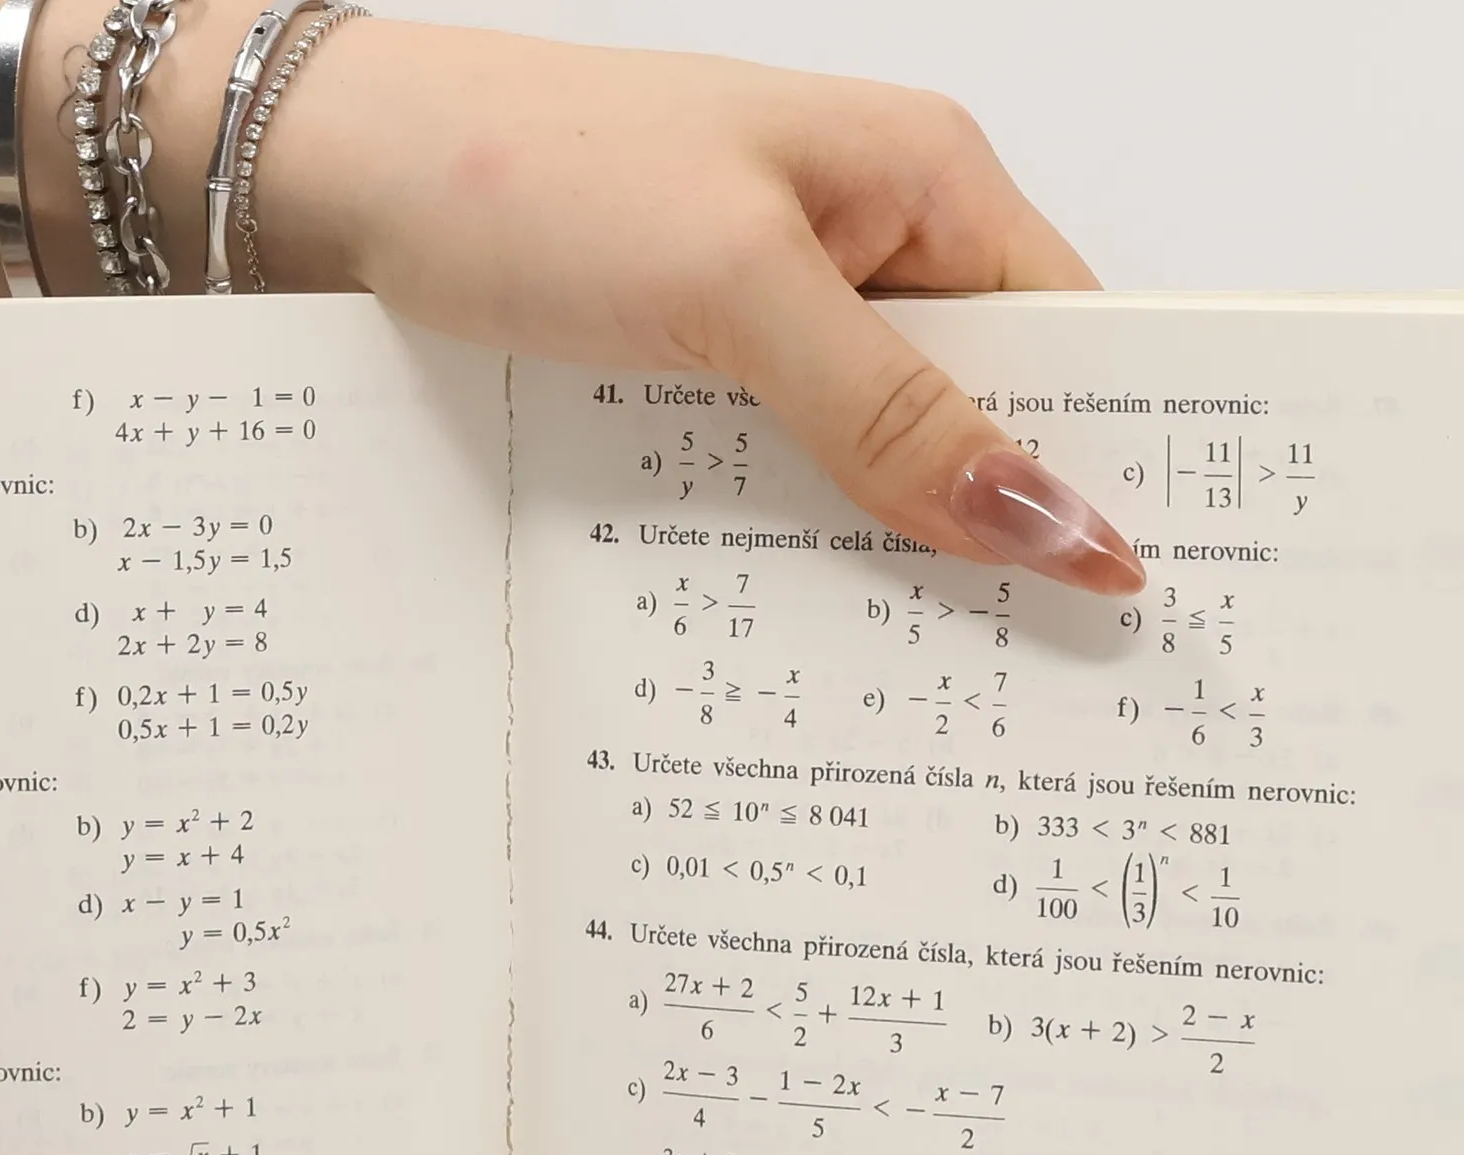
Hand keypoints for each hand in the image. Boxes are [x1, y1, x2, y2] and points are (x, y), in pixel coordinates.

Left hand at [261, 24, 1144, 597]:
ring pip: (874, 454)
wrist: (347, 180)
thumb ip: (889, 410)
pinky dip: (788, 536)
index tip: (1115, 595)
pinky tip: (788, 611)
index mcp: (922, 183)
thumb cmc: (531, 175)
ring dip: (882, 546)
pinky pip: (779, 468)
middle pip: (977, 411)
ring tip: (911, 666)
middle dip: (991, 528)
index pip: (1070, 340)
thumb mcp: (736, 289)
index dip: (1101, 461)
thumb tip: (1051, 519)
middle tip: (1016, 671)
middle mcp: (865, 247)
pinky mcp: (698, 369)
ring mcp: (775, 312)